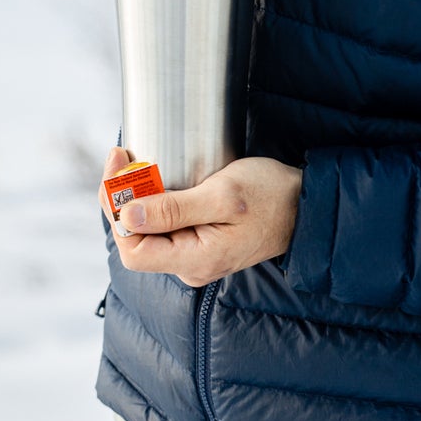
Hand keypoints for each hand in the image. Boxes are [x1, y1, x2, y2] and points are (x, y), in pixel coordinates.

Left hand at [100, 147, 301, 285]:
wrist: (304, 204)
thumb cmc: (270, 196)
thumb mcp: (222, 195)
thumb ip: (173, 209)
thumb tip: (126, 217)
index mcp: (195, 261)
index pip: (133, 251)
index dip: (116, 211)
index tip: (117, 167)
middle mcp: (190, 266)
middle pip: (136, 239)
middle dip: (122, 197)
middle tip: (122, 155)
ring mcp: (194, 256)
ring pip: (147, 231)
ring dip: (136, 196)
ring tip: (135, 161)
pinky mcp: (199, 242)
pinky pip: (164, 225)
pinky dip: (153, 200)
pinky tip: (154, 177)